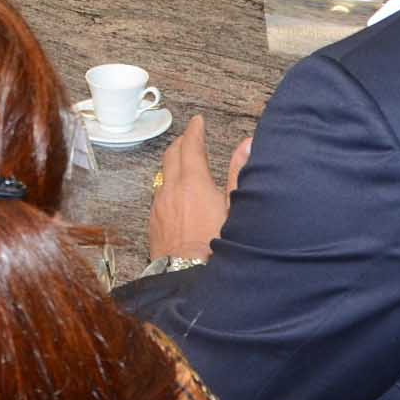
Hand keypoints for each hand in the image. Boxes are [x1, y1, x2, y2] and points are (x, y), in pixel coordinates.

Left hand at [147, 114, 252, 261]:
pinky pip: (158, 193)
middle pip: (172, 154)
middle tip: (191, 137)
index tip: (198, 122)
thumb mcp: (235, 208)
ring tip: (183, 161)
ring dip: (173, 163)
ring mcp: (160, 205)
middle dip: (182, 142)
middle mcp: (172, 189)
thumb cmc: (217, 247)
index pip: (191, 145)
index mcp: (194, 182)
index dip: (195, 130)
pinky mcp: (153, 221)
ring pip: (163, 173)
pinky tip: (175, 192)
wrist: (187, 277)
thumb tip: (246, 145)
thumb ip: (239, 173)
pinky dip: (167, 184)